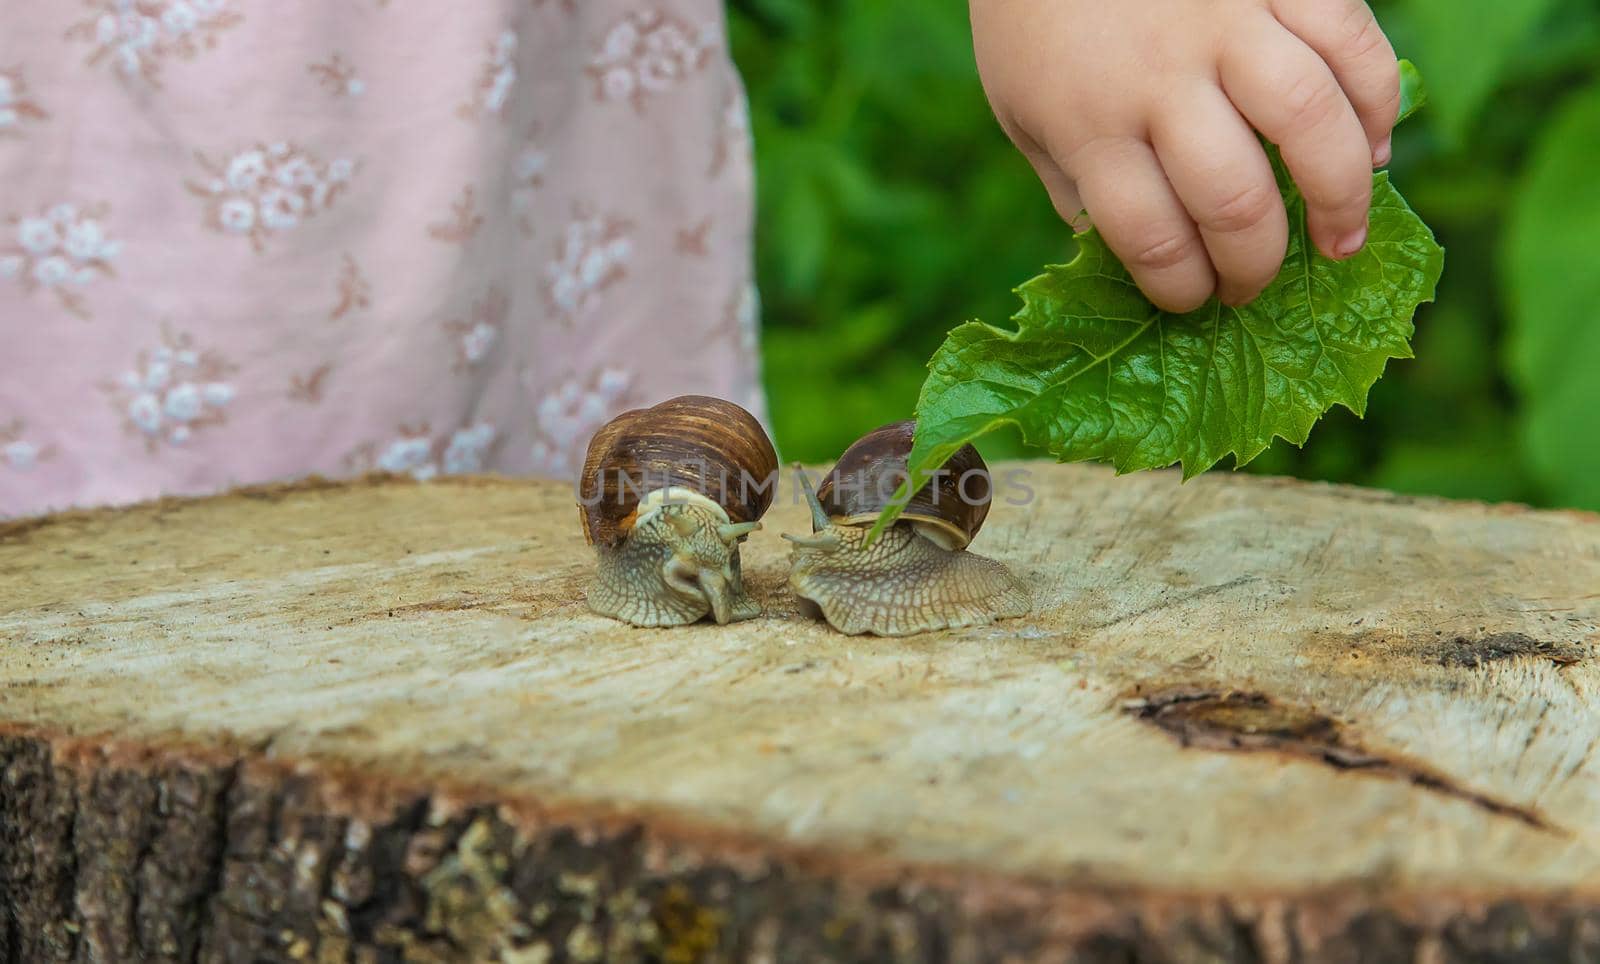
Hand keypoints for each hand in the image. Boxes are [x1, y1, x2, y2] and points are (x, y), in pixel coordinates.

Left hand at [970, 0, 1398, 310]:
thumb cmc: (1034, 23)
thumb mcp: (1023, 113)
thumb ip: (1074, 184)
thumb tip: (1131, 259)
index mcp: (1090, 124)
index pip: (1151, 238)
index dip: (1182, 289)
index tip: (1196, 299)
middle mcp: (1160, 78)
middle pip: (1234, 199)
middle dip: (1255, 264)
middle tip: (1258, 285)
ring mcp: (1223, 21)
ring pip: (1307, 122)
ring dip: (1340, 196)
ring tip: (1342, 241)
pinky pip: (1349, 40)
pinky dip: (1375, 101)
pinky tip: (1374, 146)